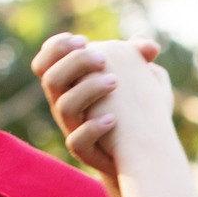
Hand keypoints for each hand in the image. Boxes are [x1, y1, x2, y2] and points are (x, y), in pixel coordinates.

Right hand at [34, 33, 173, 183]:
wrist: (140, 156)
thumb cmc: (134, 113)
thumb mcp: (138, 83)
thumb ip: (139, 61)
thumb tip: (150, 46)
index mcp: (70, 84)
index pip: (47, 61)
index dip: (56, 48)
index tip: (83, 40)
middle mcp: (65, 105)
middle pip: (52, 79)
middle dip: (75, 63)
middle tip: (103, 58)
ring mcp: (73, 129)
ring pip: (64, 106)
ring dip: (88, 90)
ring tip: (114, 82)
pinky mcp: (85, 152)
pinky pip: (77, 142)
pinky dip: (94, 128)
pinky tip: (113, 119)